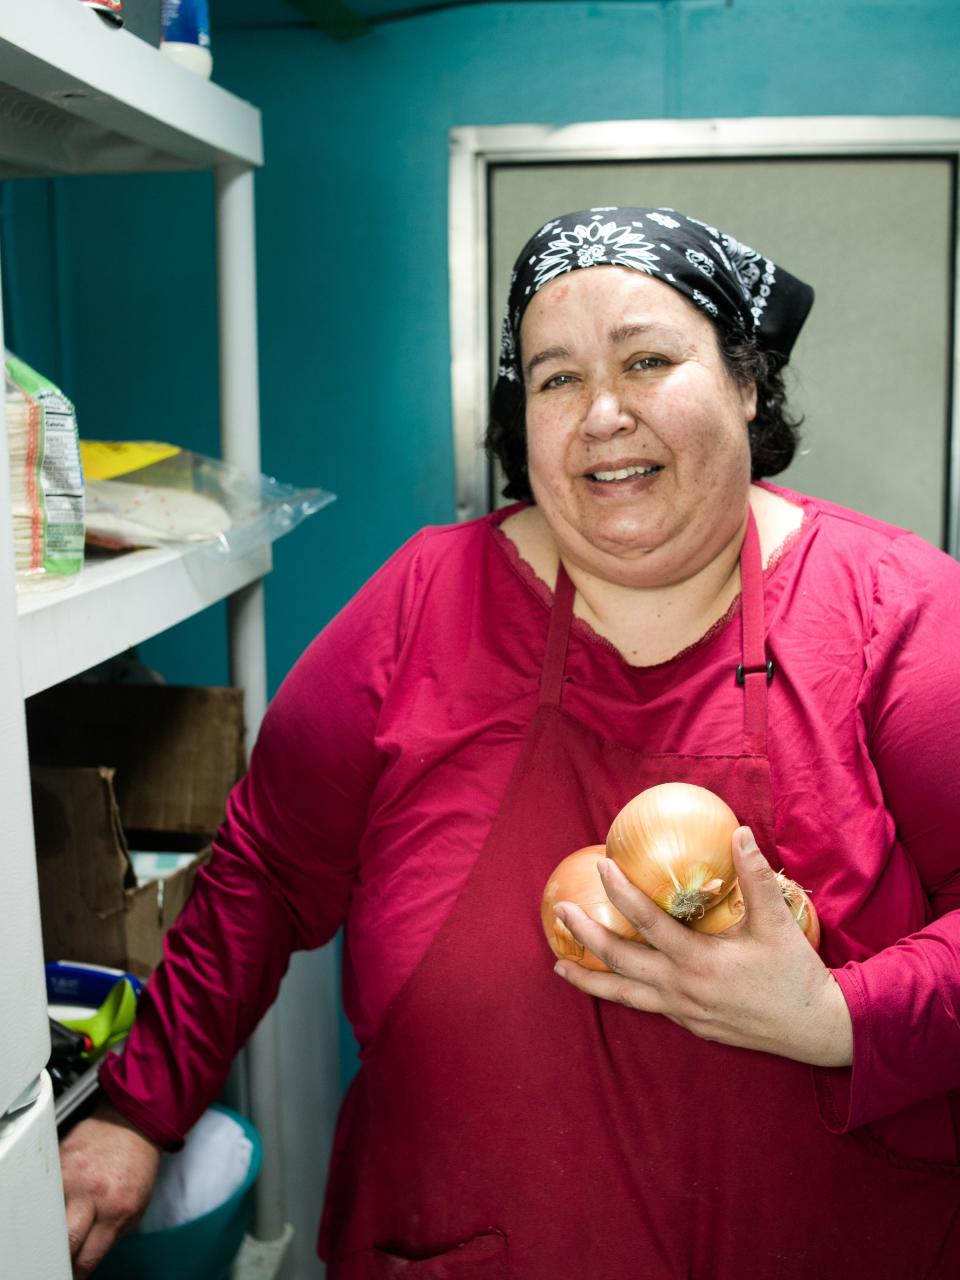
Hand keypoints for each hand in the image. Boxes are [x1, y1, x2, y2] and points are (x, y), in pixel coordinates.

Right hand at [59, 1100, 159, 1277]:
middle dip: (62, 1254)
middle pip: (65, 1241)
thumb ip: (114, 1232)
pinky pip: (46, 1189)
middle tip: (63, 1253)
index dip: (78, 1272)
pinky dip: (49, 1198)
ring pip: (49, 1216)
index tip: (74, 1272)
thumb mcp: (138, 1204)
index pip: (87, 1258)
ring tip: (63, 1221)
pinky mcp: (60, 1160)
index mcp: (117, 1209)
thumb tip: (90, 1256)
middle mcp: (93, 1194)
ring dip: (54, 1224)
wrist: (133, 1121)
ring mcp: (73, 1176)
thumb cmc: (137, 1163)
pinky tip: (59, 1197)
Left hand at [552, 826, 853, 1067]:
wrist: (815, 1029)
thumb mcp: (776, 922)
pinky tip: (609, 983)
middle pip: (620, 961)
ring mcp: (682, 1010)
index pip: (647, 922)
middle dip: (586, 936)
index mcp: (698, 960)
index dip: (621, 893)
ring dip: (590, 979)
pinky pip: (644, 1006)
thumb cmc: (795, 972)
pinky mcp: (690, 1024)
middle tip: (561, 912)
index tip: (601, 867)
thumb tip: (739, 832)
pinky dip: (620, 993)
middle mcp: (681, 988)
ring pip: (624, 995)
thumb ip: (755, 876)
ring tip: (559, 966)